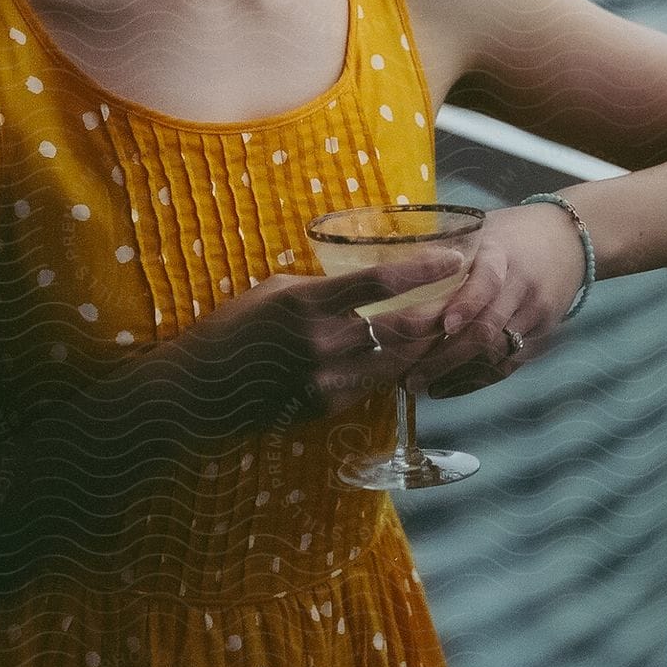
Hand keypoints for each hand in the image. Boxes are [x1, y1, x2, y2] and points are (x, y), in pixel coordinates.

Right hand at [173, 247, 463, 435]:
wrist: (202, 389)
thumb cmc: (235, 328)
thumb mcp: (275, 291)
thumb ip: (321, 289)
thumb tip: (361, 284)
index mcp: (309, 302)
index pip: (380, 282)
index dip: (422, 269)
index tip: (452, 260)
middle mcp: (322, 342)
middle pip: (401, 329)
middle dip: (438, 314)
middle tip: (463, 300)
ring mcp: (325, 379)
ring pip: (395, 363)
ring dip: (425, 347)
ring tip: (448, 329)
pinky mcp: (324, 407)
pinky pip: (373, 386)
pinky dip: (394, 370)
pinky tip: (410, 359)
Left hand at [385, 203, 583, 399]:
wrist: (571, 238)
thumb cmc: (510, 232)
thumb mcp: (481, 228)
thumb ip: (443, 247)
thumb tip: (387, 267)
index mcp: (501, 252)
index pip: (486, 282)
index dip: (465, 305)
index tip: (440, 325)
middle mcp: (521, 285)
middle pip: (485, 328)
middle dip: (443, 355)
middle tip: (404, 371)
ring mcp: (535, 313)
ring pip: (495, 353)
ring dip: (454, 372)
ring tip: (417, 383)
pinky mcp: (543, 334)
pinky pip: (508, 364)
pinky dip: (476, 380)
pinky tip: (446, 387)